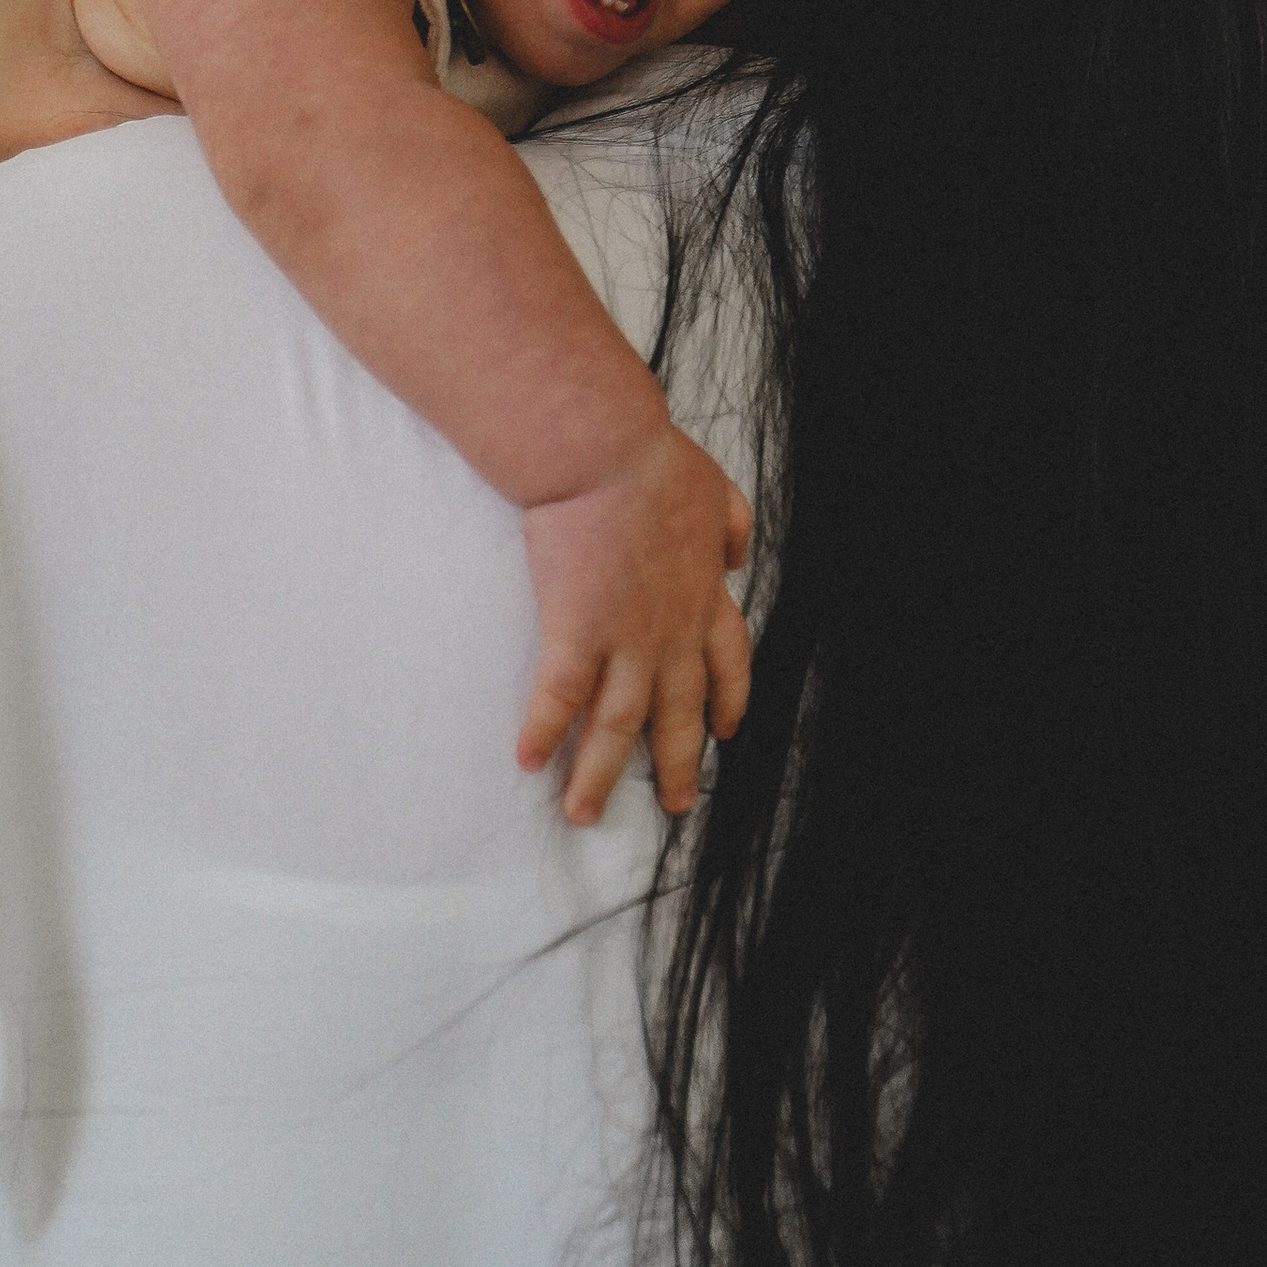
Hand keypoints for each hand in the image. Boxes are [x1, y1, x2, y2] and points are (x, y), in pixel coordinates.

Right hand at [516, 423, 752, 824]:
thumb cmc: (654, 462)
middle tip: (678, 804)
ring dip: (601, 775)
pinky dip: (545, 733)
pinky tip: (528, 761)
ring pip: (619, 726)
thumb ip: (733, 526)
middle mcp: (670, 633)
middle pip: (679, 714)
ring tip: (584, 813)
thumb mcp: (716, 489)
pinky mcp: (573, 632)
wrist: (605, 452)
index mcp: (704, 597)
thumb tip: (738, 555)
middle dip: (679, 764)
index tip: (726, 731)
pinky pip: (558, 698)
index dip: (727, 701)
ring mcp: (622, 638)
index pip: (727, 665)